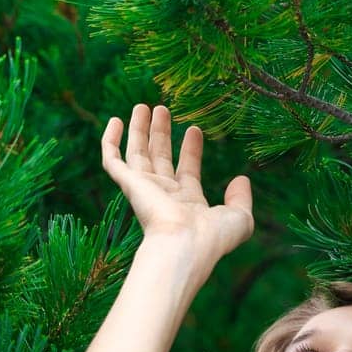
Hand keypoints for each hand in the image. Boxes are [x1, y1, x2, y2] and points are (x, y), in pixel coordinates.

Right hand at [101, 103, 253, 265]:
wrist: (185, 245)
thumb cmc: (213, 237)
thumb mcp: (240, 218)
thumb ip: (242, 198)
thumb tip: (242, 178)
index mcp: (188, 202)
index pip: (187, 170)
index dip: (191, 150)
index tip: (195, 129)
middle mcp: (164, 195)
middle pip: (159, 158)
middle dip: (160, 134)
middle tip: (162, 110)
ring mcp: (144, 189)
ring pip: (136, 154)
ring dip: (139, 130)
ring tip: (142, 106)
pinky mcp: (128, 184)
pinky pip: (112, 159)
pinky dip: (110, 140)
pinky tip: (115, 120)